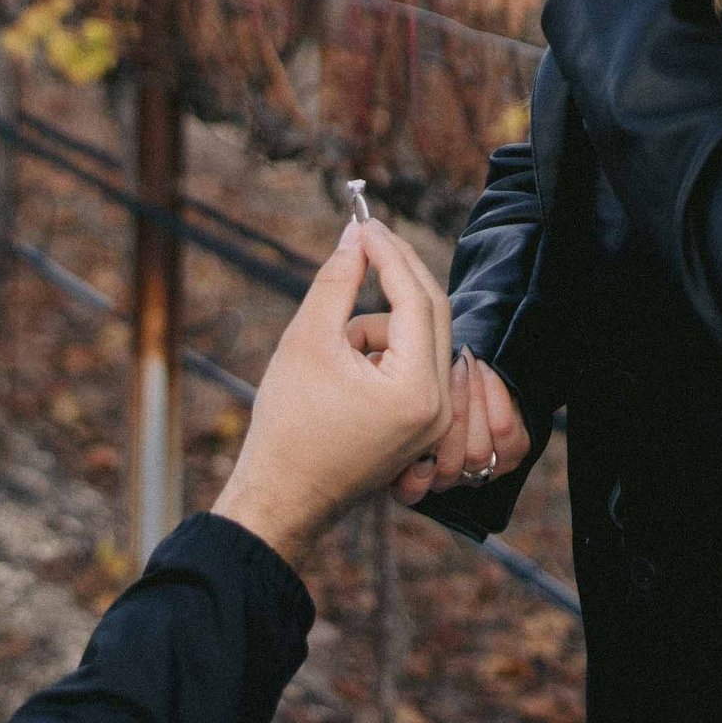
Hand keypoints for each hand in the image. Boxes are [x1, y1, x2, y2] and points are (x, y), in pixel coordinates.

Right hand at [216, 219, 450, 573]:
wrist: (281, 498)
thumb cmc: (288, 425)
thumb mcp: (307, 340)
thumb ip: (336, 282)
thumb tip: (355, 237)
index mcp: (418, 389)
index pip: (416, 299)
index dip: (389, 254)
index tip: (364, 224)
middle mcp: (440, 406)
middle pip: (431, 312)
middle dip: (395, 274)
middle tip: (363, 240)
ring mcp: (435, 420)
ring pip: (415, 338)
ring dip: (373, 326)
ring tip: (327, 353)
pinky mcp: (422, 425)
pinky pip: (410, 364)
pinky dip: (377, 352)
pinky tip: (338, 373)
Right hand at [389, 347, 530, 507]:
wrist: (473, 367)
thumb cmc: (425, 373)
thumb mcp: (397, 380)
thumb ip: (387, 390)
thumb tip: (377, 370)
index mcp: (414, 472)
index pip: (410, 490)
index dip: (413, 465)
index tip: (413, 411)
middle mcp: (447, 477)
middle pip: (448, 466)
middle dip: (448, 412)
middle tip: (444, 368)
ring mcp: (481, 468)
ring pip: (476, 451)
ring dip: (470, 400)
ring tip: (463, 363)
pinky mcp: (512, 452)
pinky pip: (505, 432)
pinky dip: (494, 396)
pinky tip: (483, 368)